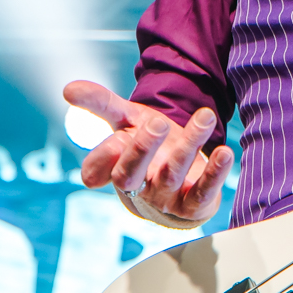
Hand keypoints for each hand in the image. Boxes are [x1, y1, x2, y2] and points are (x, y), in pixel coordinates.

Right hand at [64, 80, 233, 224]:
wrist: (180, 178)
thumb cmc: (148, 147)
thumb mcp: (125, 121)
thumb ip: (100, 103)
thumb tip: (67, 89)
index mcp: (115, 167)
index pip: (99, 167)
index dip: (104, 156)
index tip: (116, 134)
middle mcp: (137, 185)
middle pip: (131, 173)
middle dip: (142, 149)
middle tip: (157, 123)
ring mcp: (165, 197)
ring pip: (172, 174)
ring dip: (189, 144)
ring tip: (205, 116)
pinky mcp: (194, 203)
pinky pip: (204, 191)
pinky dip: (215, 173)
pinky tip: (225, 153)